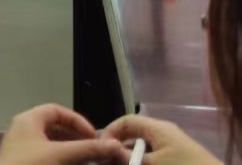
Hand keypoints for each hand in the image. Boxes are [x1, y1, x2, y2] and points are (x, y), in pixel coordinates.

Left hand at [0, 105, 130, 164]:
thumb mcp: (61, 155)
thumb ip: (87, 149)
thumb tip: (115, 145)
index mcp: (28, 121)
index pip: (56, 110)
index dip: (77, 120)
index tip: (94, 136)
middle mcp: (23, 131)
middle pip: (55, 128)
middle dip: (77, 138)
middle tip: (94, 150)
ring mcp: (23, 149)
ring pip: (52, 145)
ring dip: (72, 152)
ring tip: (89, 161)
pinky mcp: (25, 163)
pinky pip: (48, 157)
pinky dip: (63, 160)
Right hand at [103, 114, 222, 164]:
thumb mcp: (152, 164)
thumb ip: (127, 158)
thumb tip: (106, 150)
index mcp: (157, 127)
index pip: (126, 120)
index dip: (110, 131)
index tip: (100, 148)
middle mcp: (164, 132)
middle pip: (134, 133)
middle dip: (119, 147)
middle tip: (109, 160)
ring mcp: (173, 145)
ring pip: (144, 147)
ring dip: (132, 156)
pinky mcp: (179, 157)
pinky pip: (155, 155)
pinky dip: (144, 161)